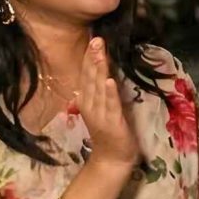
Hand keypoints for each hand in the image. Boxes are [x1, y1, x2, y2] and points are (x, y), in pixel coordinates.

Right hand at [80, 39, 139, 171]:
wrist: (111, 158)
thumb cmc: (109, 132)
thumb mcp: (100, 109)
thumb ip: (98, 92)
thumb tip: (100, 72)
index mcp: (86, 100)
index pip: (86, 75)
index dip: (89, 58)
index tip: (93, 40)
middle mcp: (89, 105)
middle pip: (90, 77)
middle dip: (93, 58)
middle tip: (96, 39)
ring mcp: (99, 113)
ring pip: (98, 87)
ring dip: (99, 69)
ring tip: (100, 52)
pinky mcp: (112, 122)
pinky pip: (110, 105)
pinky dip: (109, 92)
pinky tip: (108, 80)